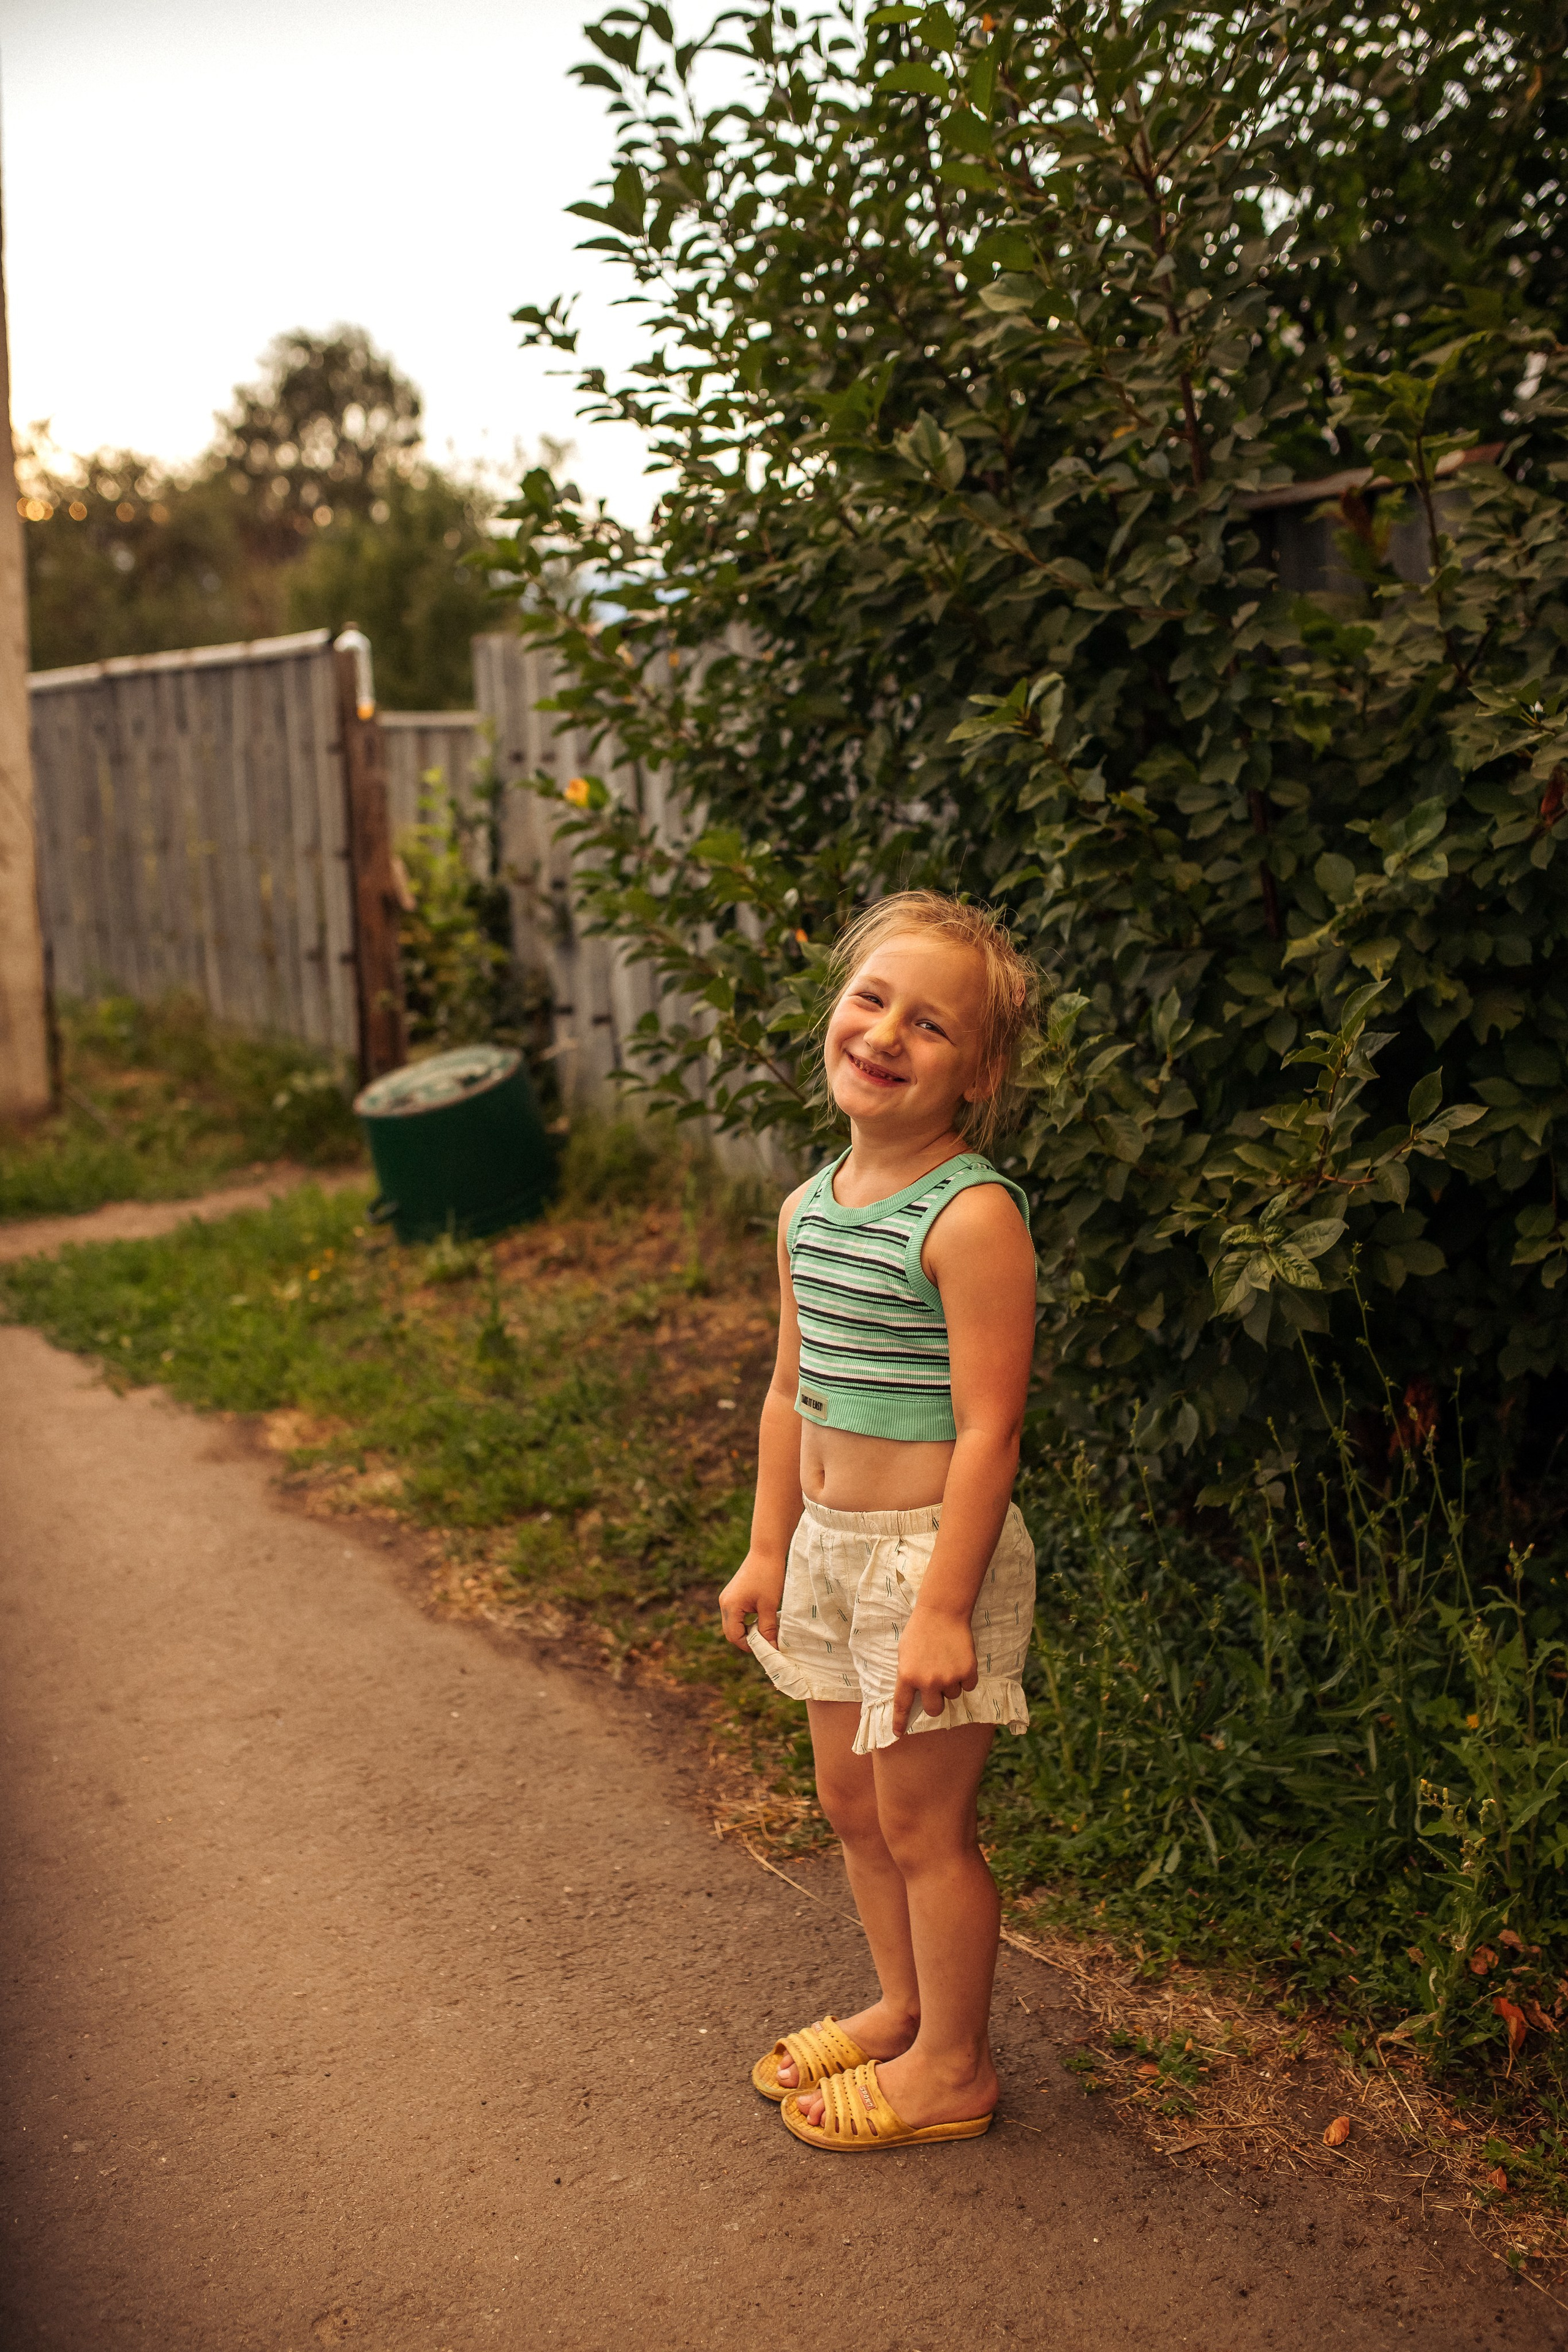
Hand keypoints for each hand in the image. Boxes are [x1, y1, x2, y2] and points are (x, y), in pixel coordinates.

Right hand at [719, 1549, 785, 1651]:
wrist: (766, 1551)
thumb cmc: (768, 1576)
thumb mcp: (769, 1605)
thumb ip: (768, 1628)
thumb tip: (772, 1647)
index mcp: (730, 1606)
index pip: (734, 1636)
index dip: (749, 1646)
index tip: (766, 1647)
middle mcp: (724, 1603)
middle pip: (730, 1632)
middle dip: (746, 1640)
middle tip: (765, 1641)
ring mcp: (726, 1597)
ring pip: (732, 1623)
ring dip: (746, 1630)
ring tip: (764, 1629)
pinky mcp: (732, 1593)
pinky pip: (735, 1614)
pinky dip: (745, 1620)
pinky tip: (760, 1618)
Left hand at [892, 1605, 977, 1737]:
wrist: (942, 1611)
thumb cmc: (920, 1631)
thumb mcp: (904, 1653)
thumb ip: (908, 1676)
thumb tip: (915, 1697)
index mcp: (907, 1676)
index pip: (902, 1706)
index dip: (900, 1722)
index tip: (897, 1734)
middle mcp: (927, 1681)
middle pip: (934, 1710)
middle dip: (936, 1702)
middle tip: (936, 1685)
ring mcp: (948, 1678)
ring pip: (953, 1695)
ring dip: (951, 1684)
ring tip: (947, 1661)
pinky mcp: (967, 1671)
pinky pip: (968, 1686)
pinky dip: (966, 1677)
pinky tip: (960, 1659)